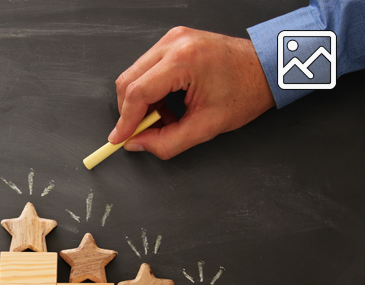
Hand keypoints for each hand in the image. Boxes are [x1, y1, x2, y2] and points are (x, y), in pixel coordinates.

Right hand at [110, 27, 274, 158]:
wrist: (268, 68)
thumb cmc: (247, 91)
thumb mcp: (207, 126)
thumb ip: (167, 141)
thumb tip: (137, 144)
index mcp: (184, 60)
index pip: (137, 92)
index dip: (126, 120)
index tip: (119, 138)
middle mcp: (174, 43)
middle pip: (128, 81)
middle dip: (130, 111)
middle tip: (142, 132)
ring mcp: (173, 39)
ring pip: (134, 74)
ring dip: (141, 102)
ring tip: (164, 118)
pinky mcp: (174, 41)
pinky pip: (146, 68)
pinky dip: (150, 90)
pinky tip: (167, 104)